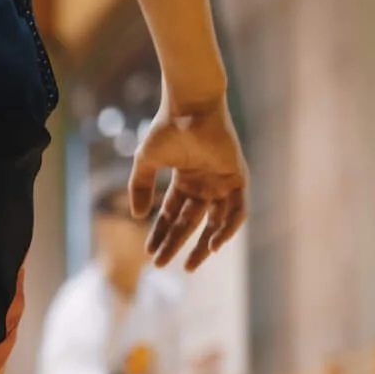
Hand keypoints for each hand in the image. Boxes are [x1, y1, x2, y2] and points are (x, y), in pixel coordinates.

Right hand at [130, 91, 247, 271]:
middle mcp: (204, 183)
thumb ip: (139, 188)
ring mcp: (222, 181)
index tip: (149, 254)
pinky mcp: (237, 177)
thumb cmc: (167, 128)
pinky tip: (213, 246)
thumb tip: (136, 216)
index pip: (171, 214)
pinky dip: (227, 229)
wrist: (189, 107)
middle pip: (190, 222)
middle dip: (176, 244)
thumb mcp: (145, 163)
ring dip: (204, 244)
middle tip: (163, 266)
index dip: (160, 234)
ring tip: (190, 264)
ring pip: (216, 222)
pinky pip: (237, 210)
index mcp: (184, 180)